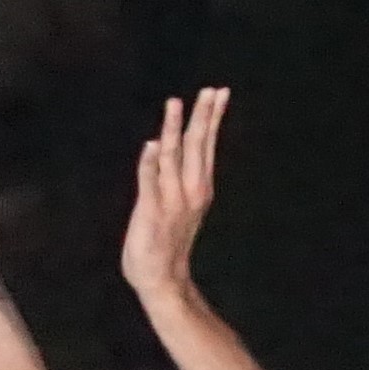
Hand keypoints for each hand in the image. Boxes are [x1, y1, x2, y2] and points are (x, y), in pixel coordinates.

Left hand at [119, 87, 229, 312]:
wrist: (162, 279)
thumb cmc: (168, 241)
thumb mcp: (183, 204)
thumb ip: (180, 176)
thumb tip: (173, 147)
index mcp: (199, 187)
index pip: (206, 145)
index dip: (212, 118)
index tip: (219, 92)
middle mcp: (190, 191)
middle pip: (196, 146)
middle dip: (202, 116)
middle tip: (209, 90)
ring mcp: (171, 201)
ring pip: (173, 158)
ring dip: (174, 129)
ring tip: (175, 103)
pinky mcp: (150, 212)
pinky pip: (149, 183)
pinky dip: (149, 163)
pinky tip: (152, 144)